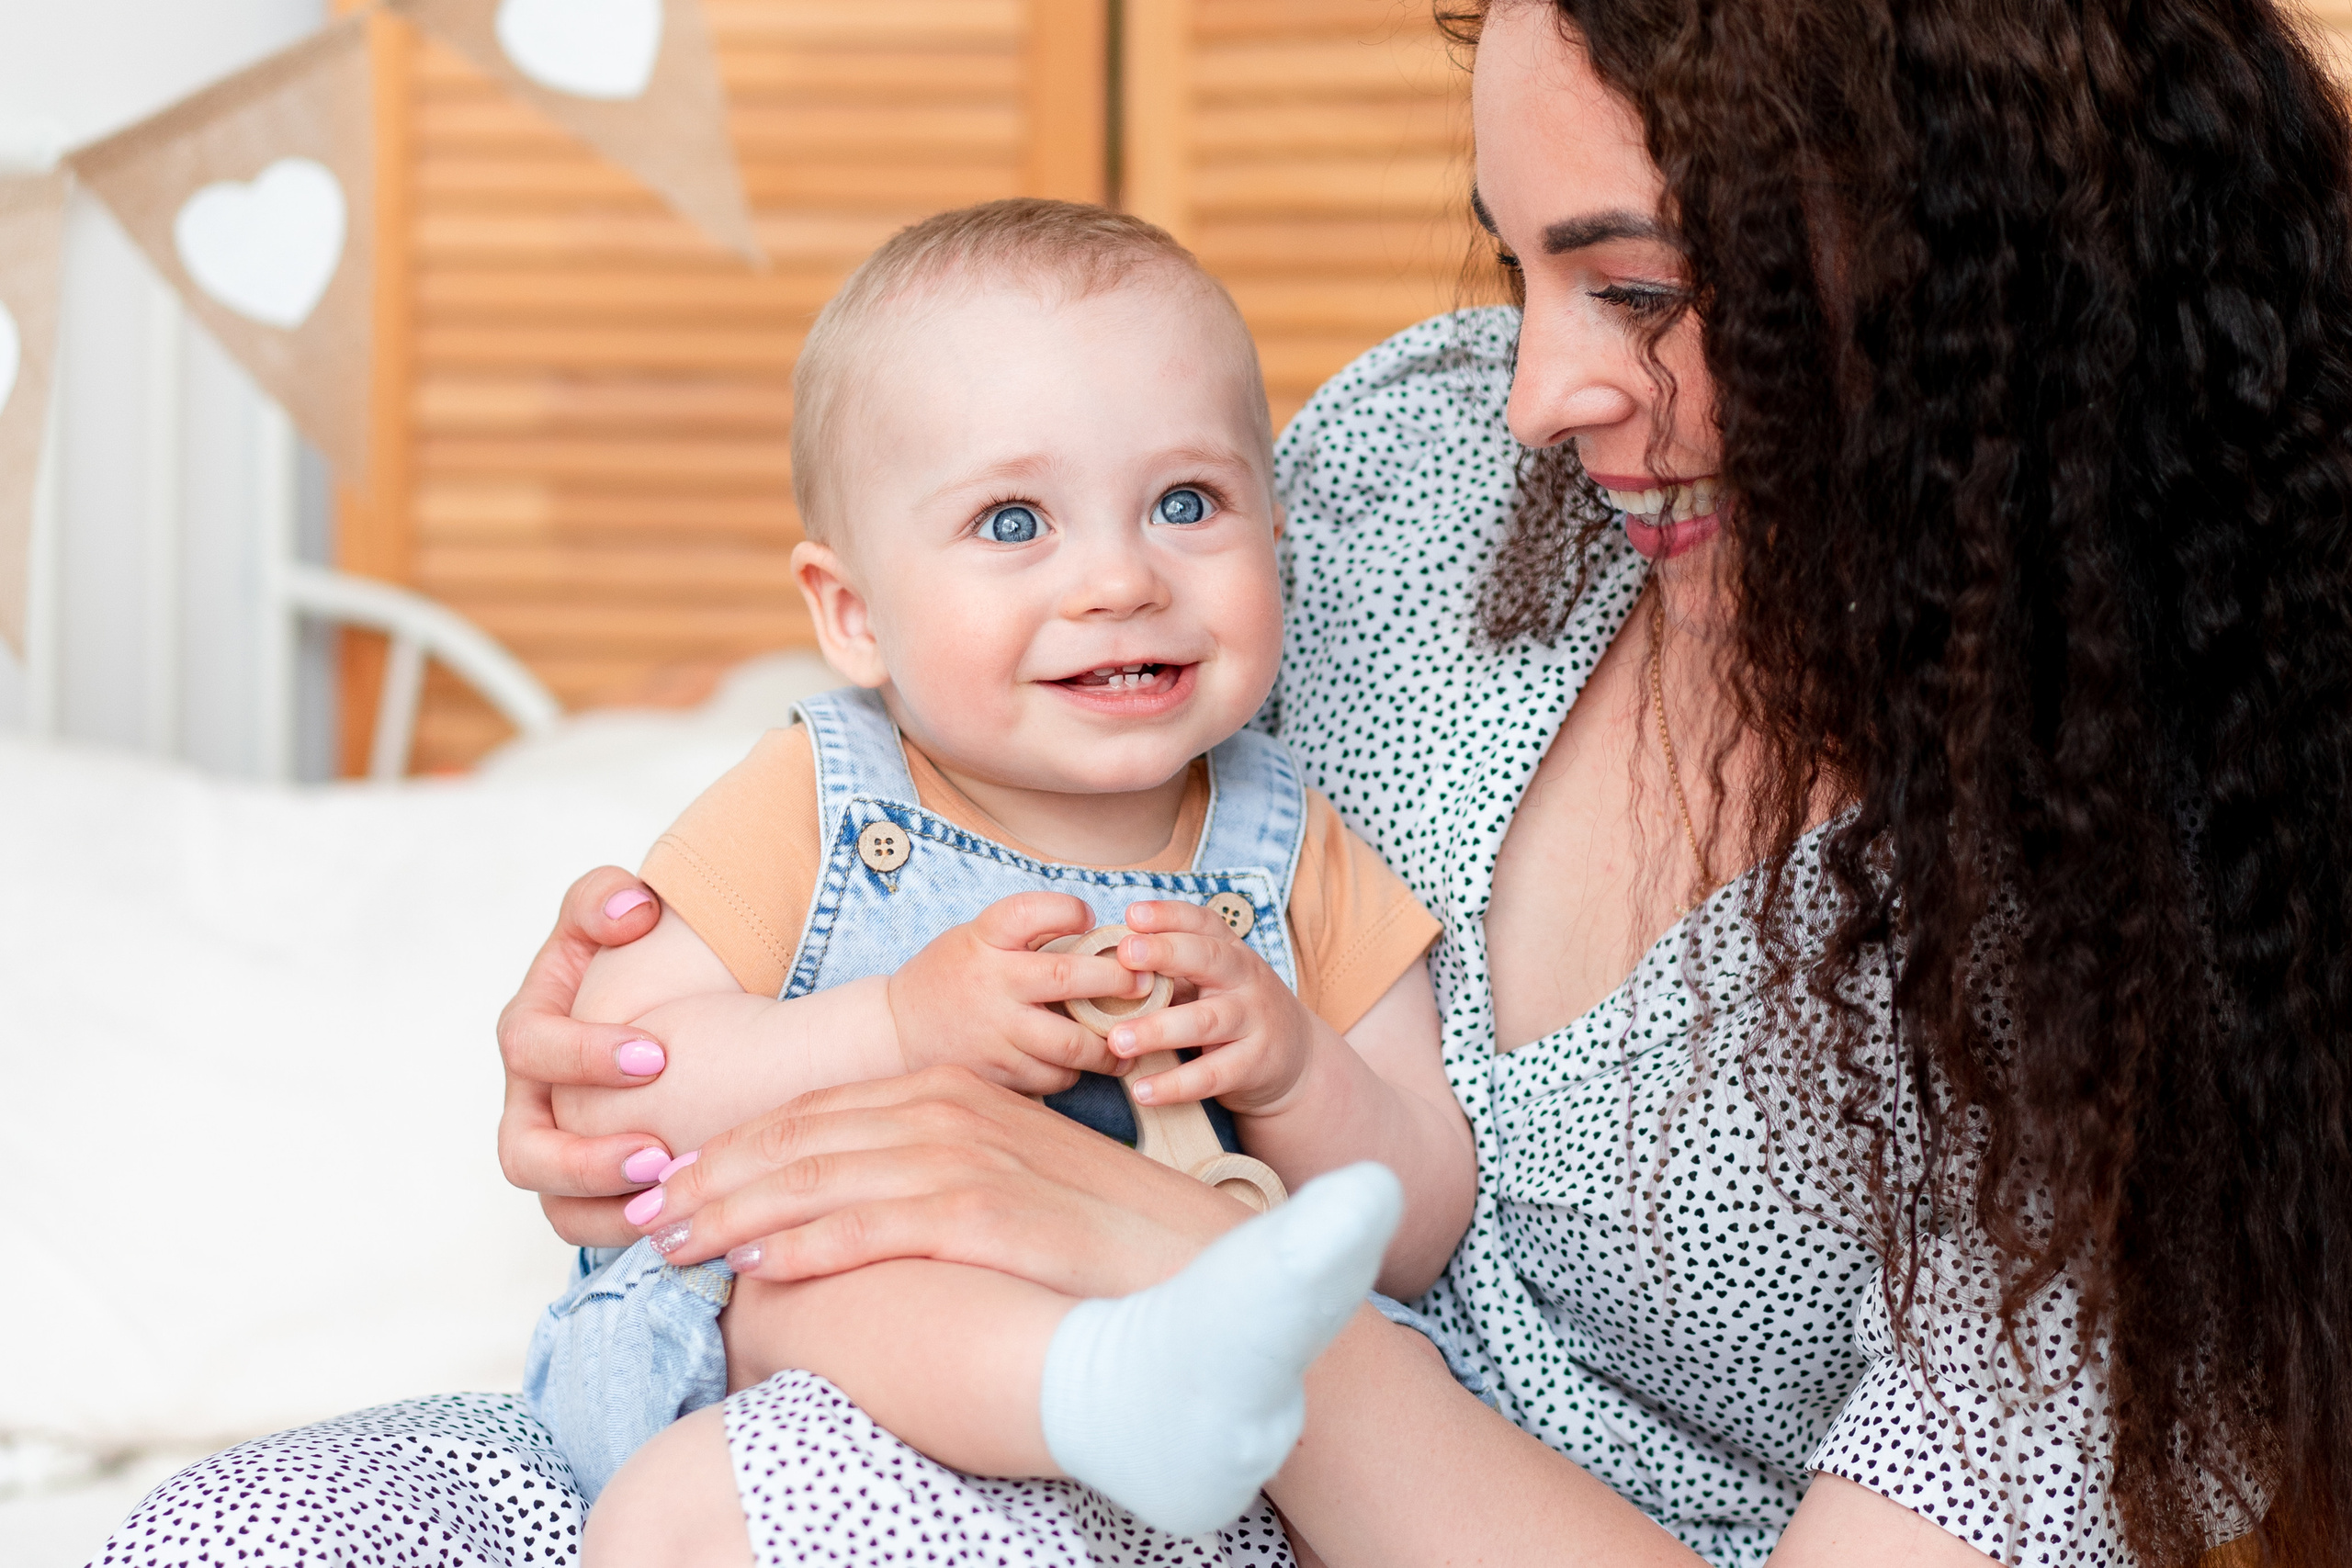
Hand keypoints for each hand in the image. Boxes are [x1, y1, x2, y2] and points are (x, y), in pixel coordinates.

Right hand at [496, 867, 672, 1245]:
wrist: (663, 1005)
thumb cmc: (634, 957)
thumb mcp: (613, 913)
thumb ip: (607, 898)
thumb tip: (631, 909)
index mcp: (529, 1029)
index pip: (530, 1047)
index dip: (584, 1056)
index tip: (658, 1055)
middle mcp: (529, 1099)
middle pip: (523, 1151)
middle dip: (585, 1158)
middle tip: (654, 1154)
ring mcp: (552, 1149)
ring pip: (553, 1203)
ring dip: (605, 1209)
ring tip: (668, 1195)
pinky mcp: (583, 1190)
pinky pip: (589, 1227)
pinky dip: (627, 1231)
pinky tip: (683, 1218)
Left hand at [633, 1066, 1250, 1295]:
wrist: (1189, 1259)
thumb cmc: (1089, 1231)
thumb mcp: (999, 1175)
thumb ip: (923, 1175)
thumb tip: (844, 1205)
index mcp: (947, 1089)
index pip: (811, 1113)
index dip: (729, 1148)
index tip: (670, 1181)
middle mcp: (946, 1107)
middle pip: (796, 1138)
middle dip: (707, 1177)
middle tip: (641, 1216)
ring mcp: (963, 1155)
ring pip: (813, 1177)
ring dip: (729, 1212)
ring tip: (668, 1246)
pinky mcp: (982, 1210)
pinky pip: (865, 1225)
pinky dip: (797, 1244)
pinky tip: (748, 1267)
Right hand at [884, 892, 1144, 1093]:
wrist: (895, 1032)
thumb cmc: (953, 976)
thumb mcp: (978, 938)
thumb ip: (1029, 935)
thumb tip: (1104, 938)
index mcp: (985, 939)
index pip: (1031, 912)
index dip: (1068, 911)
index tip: (1090, 918)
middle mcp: (991, 983)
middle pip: (1068, 979)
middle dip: (1118, 982)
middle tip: (1144, 984)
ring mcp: (994, 1033)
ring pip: (1071, 1044)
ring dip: (1108, 1044)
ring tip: (1128, 1039)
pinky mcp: (996, 1075)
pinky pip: (1053, 1078)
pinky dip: (1074, 1072)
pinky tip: (1082, 1064)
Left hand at [1102, 899, 1327, 1114]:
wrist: (1296, 1058)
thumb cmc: (1234, 1010)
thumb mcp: (1212, 981)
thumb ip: (1169, 971)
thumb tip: (1100, 966)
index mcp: (1229, 951)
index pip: (1202, 922)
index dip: (1169, 915)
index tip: (1133, 914)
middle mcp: (1245, 978)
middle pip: (1208, 958)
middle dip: (1165, 953)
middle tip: (1123, 955)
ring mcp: (1253, 1020)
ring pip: (1205, 1021)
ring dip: (1158, 1030)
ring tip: (1117, 1041)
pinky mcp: (1255, 1064)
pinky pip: (1212, 1075)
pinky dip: (1175, 1084)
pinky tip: (1142, 1090)